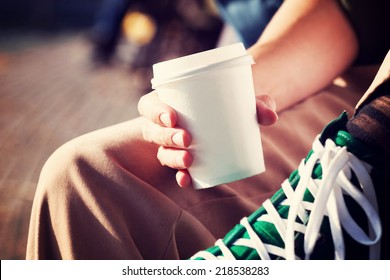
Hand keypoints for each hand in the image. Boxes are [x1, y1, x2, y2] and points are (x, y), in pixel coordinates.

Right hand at [138, 91, 277, 187]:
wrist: (233, 118)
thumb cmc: (230, 104)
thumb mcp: (242, 100)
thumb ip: (258, 104)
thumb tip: (271, 117)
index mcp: (169, 103)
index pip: (150, 106)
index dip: (154, 111)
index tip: (172, 116)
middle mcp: (165, 125)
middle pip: (153, 131)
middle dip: (166, 136)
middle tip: (187, 138)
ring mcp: (172, 145)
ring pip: (162, 151)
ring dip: (171, 156)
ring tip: (188, 159)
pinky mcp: (183, 161)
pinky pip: (175, 170)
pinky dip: (180, 176)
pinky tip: (187, 179)